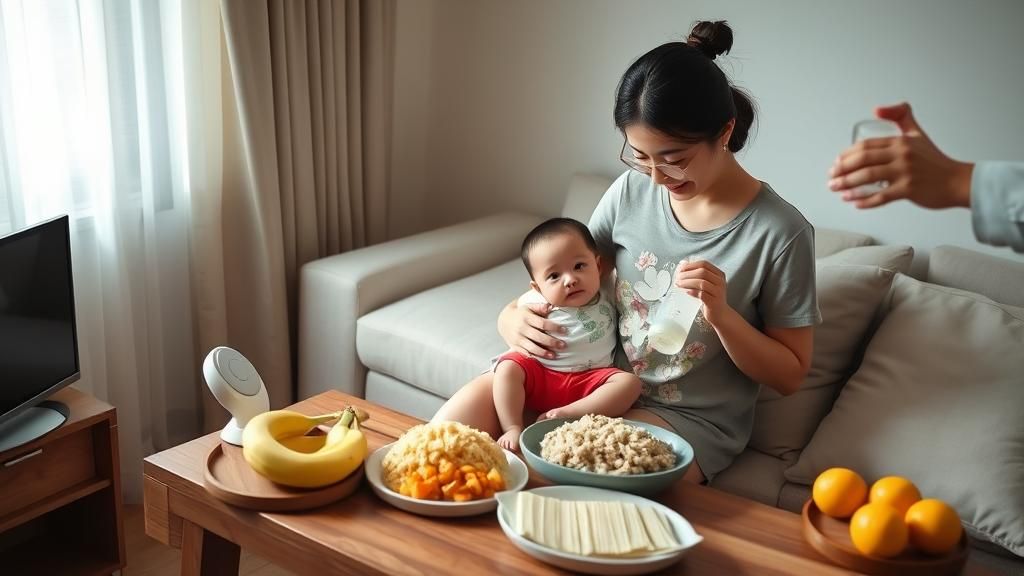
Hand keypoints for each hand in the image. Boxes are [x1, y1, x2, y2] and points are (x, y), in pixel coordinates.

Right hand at [499, 301, 566, 359]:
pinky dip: (534, 357)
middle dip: (552, 342)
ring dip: (544, 352)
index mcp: (526, 317)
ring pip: (532, 347)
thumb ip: (539, 307)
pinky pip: (525, 353)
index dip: (554, 328)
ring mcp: (518, 339)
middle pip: (539, 337)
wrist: (503, 321)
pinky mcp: (515, 346)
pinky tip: (542, 359)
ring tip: (554, 356)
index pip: (542, 323)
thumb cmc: (521, 314)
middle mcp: (522, 328)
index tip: (565, 331)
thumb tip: (550, 306)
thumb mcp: (528, 307)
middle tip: (563, 345)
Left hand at [675, 260, 731, 325]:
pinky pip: (702, 295)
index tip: (680, 269)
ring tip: (679, 284)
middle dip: (687, 274)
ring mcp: (718, 292)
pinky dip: (692, 292)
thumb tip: (681, 266)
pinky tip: (687, 292)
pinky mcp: (714, 302)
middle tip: (677, 278)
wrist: (720, 314)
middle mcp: (720, 282)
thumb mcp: (707, 285)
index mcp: (718, 274)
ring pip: (702, 283)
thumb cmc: (710, 298)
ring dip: (688, 282)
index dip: (690, 265)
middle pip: (702, 272)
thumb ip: (697, 276)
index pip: (704, 264)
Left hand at [828, 102, 973, 209]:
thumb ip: (901, 117)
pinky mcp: (909, 190)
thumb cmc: (935, 161)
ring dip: (847, 184)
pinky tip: (853, 202)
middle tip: (831, 178)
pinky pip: (881, 196)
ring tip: (836, 189)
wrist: (957, 181)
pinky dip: (864, 200)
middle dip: (842, 169)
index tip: (836, 163)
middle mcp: (902, 154)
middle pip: (863, 159)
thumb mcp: (917, 133)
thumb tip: (876, 109)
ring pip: (867, 177)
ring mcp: (905, 173)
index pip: (865, 145)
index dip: (847, 155)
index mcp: (900, 141)